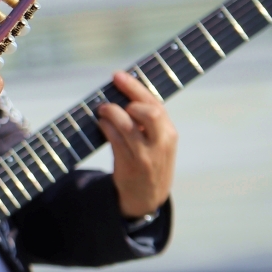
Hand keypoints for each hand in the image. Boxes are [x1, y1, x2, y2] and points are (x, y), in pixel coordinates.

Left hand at [98, 70, 177, 216]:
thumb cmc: (150, 160)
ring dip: (111, 113)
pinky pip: (115, 141)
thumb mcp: (158, 141)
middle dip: (128, 100)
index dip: (135, 87)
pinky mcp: (129, 165)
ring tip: (102, 110)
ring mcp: (145, 155)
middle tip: (111, 99)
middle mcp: (161, 142)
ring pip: (127, 126)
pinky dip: (106, 128)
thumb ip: (148, 121)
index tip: (117, 75)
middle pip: (149, 112)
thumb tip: (124, 92)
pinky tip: (101, 124)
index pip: (155, 104)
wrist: (148, 196)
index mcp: (169, 133)